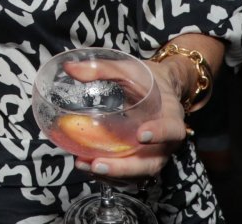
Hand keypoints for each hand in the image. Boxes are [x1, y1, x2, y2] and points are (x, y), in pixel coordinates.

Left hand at [72, 60, 188, 180]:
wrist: (159, 89)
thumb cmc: (144, 78)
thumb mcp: (127, 69)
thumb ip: (102, 68)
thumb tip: (69, 67)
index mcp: (171, 116)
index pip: (172, 129)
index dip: (160, 134)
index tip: (141, 135)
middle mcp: (166, 142)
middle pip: (152, 163)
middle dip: (125, 167)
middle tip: (98, 164)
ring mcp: (154, 154)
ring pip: (139, 173)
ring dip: (113, 174)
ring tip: (85, 165)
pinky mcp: (141, 159)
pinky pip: (130, 173)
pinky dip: (110, 173)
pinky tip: (86, 165)